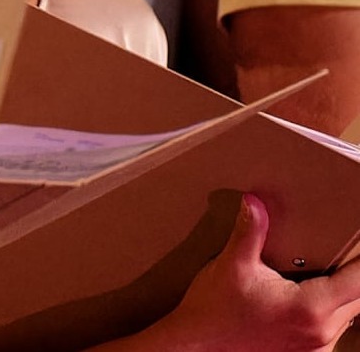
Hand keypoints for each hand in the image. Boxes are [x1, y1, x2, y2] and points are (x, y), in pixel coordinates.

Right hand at [138, 193, 359, 350]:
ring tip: (322, 279)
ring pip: (347, 317)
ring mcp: (315, 347)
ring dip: (341, 298)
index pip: (359, 282)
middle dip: (351, 277)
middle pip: (358, 299)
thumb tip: (254, 202)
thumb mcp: (231, 266)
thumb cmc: (213, 312)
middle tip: (340, 257)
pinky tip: (308, 304)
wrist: (195, 346)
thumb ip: (249, 232)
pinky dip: (329, 316)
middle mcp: (320, 331)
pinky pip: (332, 332)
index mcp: (310, 307)